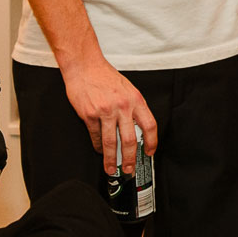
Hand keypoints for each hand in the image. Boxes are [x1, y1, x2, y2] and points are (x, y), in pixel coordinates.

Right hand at [60, 56, 157, 174]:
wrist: (86, 66)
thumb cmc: (106, 77)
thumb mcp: (128, 89)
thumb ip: (134, 108)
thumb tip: (137, 129)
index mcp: (136, 100)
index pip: (150, 125)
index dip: (152, 142)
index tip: (150, 153)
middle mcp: (123, 106)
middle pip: (130, 139)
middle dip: (130, 159)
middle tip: (130, 170)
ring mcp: (106, 111)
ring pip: (111, 142)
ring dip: (111, 159)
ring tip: (111, 169)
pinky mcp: (89, 115)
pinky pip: (95, 136)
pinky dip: (97, 147)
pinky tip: (99, 151)